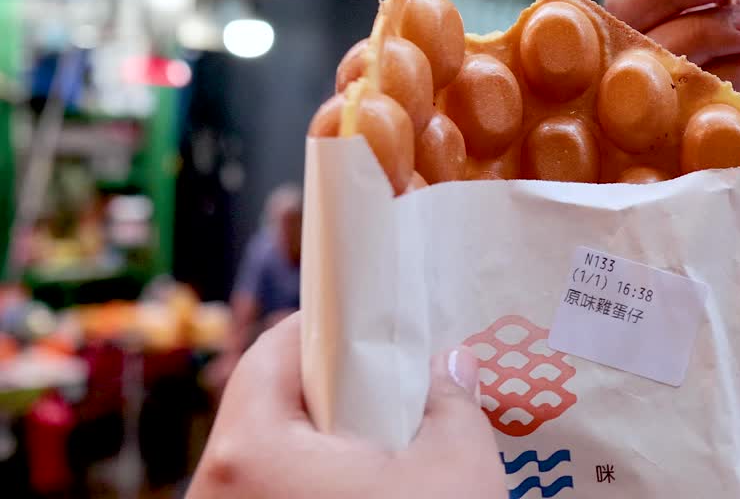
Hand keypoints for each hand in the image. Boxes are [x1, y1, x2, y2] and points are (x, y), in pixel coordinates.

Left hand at [187, 313, 505, 498]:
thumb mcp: (456, 468)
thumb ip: (453, 402)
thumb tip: (453, 366)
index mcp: (251, 447)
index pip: (272, 350)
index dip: (327, 328)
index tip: (372, 324)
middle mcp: (216, 488)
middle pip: (272, 406)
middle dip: (338, 390)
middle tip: (396, 382)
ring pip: (276, 460)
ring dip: (332, 445)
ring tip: (396, 440)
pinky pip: (277, 496)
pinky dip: (321, 485)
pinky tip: (375, 488)